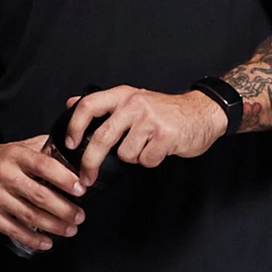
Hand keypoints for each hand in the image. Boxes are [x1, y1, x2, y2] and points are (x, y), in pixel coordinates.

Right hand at [0, 137, 85, 252]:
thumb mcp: (18, 147)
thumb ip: (43, 149)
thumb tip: (72, 155)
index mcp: (16, 156)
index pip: (44, 165)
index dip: (64, 178)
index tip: (80, 188)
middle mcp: (5, 175)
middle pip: (39, 195)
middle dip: (64, 209)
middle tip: (79, 216)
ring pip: (29, 215)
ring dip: (53, 225)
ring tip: (69, 229)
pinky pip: (14, 230)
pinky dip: (32, 239)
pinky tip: (46, 242)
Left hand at [59, 84, 227, 186]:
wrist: (202, 112)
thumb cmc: (166, 110)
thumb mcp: (132, 99)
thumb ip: (103, 104)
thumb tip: (71, 103)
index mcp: (123, 95)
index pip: (89, 105)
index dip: (74, 126)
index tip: (69, 143)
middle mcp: (134, 104)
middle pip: (102, 137)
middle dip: (90, 162)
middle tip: (86, 177)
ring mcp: (150, 120)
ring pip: (125, 154)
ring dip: (133, 157)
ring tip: (145, 146)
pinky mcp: (165, 136)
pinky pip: (145, 160)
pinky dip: (150, 161)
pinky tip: (158, 149)